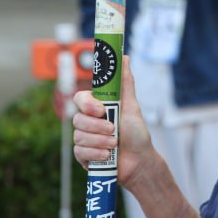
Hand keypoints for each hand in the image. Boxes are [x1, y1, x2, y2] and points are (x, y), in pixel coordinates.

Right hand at [72, 56, 155, 186]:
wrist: (139, 161)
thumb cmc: (137, 133)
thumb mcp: (132, 106)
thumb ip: (125, 83)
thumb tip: (124, 57)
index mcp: (97, 108)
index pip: (80, 99)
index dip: (87, 104)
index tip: (101, 110)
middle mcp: (88, 122)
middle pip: (77, 119)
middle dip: (98, 127)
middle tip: (114, 131)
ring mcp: (84, 139)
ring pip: (79, 136)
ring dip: (100, 142)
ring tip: (114, 145)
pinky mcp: (83, 156)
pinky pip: (79, 152)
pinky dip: (95, 154)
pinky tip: (106, 156)